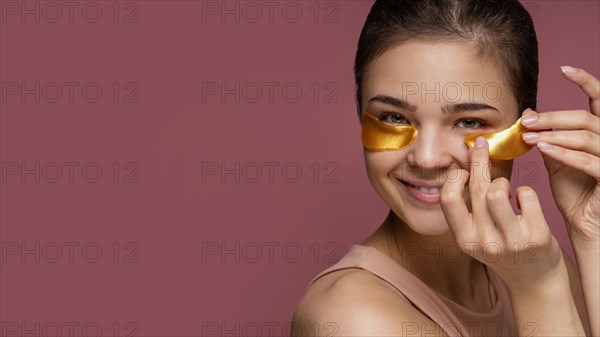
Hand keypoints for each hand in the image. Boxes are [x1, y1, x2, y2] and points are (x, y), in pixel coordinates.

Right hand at [440, 137, 563, 286]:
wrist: (532, 279)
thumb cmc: (500, 247)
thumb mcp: (476, 234)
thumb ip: (469, 206)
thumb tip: (465, 161)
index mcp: (464, 239)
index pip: (448, 198)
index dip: (454, 177)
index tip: (462, 169)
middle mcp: (484, 242)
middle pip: (476, 188)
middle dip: (478, 159)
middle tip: (481, 143)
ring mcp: (511, 241)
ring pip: (499, 190)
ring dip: (503, 180)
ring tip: (506, 188)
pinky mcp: (537, 236)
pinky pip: (527, 194)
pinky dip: (525, 191)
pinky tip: (524, 201)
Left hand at [521, 66, 599, 241]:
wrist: (585, 225)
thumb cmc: (574, 193)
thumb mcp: (557, 161)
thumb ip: (548, 137)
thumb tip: (529, 112)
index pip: (598, 100)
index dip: (585, 82)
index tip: (564, 68)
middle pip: (585, 118)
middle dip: (554, 117)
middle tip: (527, 121)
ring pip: (587, 137)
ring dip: (555, 135)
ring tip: (529, 137)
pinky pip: (590, 161)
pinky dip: (565, 154)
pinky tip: (544, 149)